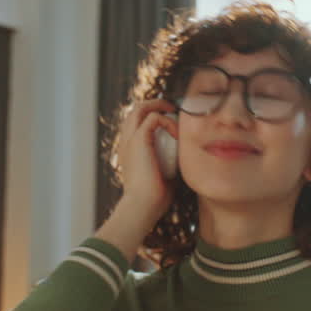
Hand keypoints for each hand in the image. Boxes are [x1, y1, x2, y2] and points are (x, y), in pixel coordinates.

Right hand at [114, 100, 177, 215]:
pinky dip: (167, 121)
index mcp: (129, 149)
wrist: (142, 206)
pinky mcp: (138, 141)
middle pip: (136, 109)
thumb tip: (184, 158)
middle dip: (155, 104)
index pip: (135, 122)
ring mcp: (129, 140)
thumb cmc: (154, 198)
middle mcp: (126, 142)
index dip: (151, 114)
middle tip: (172, 108)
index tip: (169, 119)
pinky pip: (153, 118)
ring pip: (140, 108)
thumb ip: (169, 162)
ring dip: (159, 106)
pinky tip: (176, 134)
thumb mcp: (162, 174)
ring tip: (173, 111)